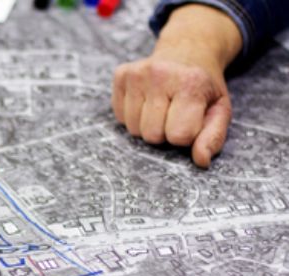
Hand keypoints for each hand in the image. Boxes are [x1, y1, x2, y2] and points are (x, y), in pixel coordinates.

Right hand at [112, 4, 242, 167]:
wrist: (188, 50)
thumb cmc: (203, 86)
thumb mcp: (219, 109)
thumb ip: (213, 137)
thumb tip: (201, 161)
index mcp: (190, 83)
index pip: (179, 136)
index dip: (185, 135)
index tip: (190, 119)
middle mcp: (161, 75)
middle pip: (152, 135)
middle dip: (163, 132)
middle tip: (173, 114)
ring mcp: (137, 74)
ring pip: (133, 130)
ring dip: (147, 126)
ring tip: (160, 107)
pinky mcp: (121, 75)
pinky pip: (120, 117)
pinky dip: (132, 115)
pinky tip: (146, 100)